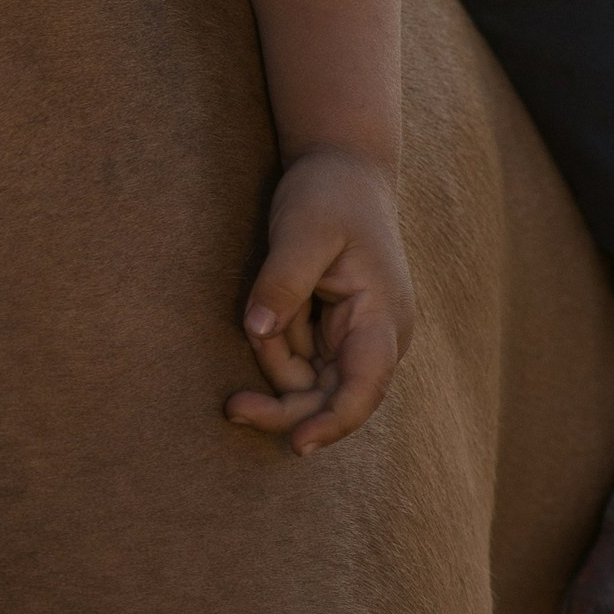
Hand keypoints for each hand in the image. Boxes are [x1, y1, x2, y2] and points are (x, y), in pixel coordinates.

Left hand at [225, 149, 414, 454]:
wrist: (344, 168)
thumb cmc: (329, 194)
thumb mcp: (302, 230)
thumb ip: (282, 282)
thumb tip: (257, 331)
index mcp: (382, 316)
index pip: (365, 386)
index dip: (334, 421)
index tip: (298, 445)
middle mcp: (377, 337)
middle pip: (332, 398)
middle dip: (285, 406)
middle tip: (231, 407)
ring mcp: (356, 338)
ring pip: (310, 381)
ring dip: (275, 359)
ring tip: (262, 306)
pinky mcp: (335, 334)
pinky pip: (300, 359)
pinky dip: (276, 346)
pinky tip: (267, 315)